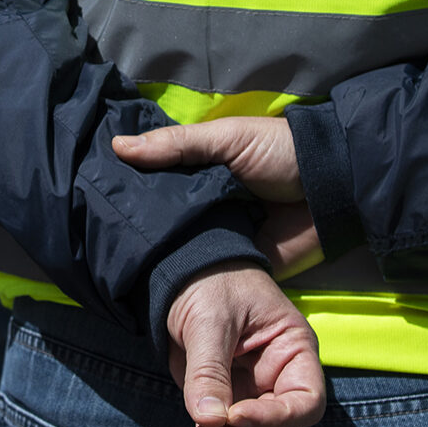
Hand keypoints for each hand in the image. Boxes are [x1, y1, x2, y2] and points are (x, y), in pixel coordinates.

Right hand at [113, 119, 323, 277]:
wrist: (335, 188)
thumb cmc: (278, 152)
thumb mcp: (225, 138)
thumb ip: (177, 145)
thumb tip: (118, 147)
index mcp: (198, 173)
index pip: (155, 183)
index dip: (128, 190)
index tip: (92, 199)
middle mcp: (205, 207)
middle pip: (165, 221)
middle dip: (140, 229)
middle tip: (101, 237)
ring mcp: (222, 239)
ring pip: (183, 250)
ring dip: (161, 258)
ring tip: (119, 265)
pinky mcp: (242, 268)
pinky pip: (212, 275)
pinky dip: (192, 281)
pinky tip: (156, 287)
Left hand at [167, 265, 324, 426]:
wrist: (181, 269)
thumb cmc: (209, 281)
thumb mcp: (210, 318)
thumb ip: (210, 368)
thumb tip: (209, 419)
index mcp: (293, 351)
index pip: (304, 400)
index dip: (274, 418)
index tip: (234, 417)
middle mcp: (280, 379)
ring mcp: (254, 394)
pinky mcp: (227, 402)